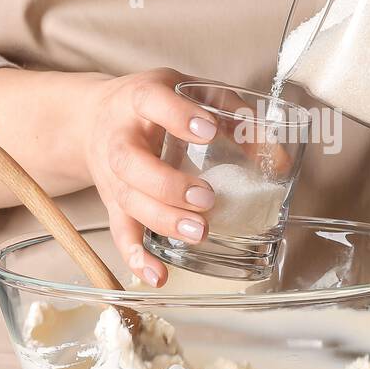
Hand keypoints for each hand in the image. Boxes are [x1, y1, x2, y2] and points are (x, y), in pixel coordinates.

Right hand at [83, 68, 218, 287]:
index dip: (177, 116)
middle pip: (131, 163)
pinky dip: (137, 257)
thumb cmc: (154, 106)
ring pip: (128, 200)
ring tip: (198, 231)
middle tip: (205, 197)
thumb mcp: (191, 93)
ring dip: (163, 220)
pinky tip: (159, 275)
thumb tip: (276, 157)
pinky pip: (120, 232)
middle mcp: (119, 138)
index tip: (208, 131)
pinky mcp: (113, 203)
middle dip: (168, 184)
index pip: (151, 102)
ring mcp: (113, 174)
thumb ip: (234, 116)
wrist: (92, 119)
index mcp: (140, 99)